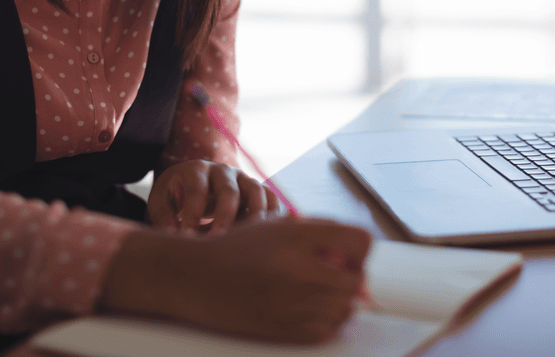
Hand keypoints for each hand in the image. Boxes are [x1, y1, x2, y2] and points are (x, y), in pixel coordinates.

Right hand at [100, 217, 372, 343]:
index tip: (348, 255)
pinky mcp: (282, 328)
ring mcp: (290, 301)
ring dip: (338, 301)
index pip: (359, 241)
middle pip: (357, 281)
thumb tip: (355, 252)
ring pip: (344, 308)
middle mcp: (296, 267)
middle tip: (333, 275)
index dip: (360, 250)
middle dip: (350, 278)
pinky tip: (305, 308)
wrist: (194, 277)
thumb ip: (318, 233)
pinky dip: (324, 322)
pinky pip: (325, 329)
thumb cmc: (236, 248)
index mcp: (297, 235)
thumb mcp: (277, 225)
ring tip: (317, 292)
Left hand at [148, 159, 281, 234]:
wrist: (191, 183)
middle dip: (224, 217)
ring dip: (255, 215)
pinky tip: (269, 236)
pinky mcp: (255, 190)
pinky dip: (274, 214)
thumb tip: (176, 237)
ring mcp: (242, 178)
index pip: (197, 190)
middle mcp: (222, 170)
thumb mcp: (161, 202)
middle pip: (229, 190)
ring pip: (256, 191)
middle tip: (218, 241)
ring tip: (251, 240)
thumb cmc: (174, 196)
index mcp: (195, 170)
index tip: (188, 239)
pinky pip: (271, 198)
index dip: (193, 215)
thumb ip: (163, 217)